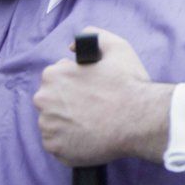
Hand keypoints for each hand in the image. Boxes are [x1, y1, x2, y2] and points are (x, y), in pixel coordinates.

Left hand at [33, 27, 172, 166]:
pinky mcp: (56, 149)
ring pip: (55, 124)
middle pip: (53, 101)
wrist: (141, 120)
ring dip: (70, 123)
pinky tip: (91, 136)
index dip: (77, 82)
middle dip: (69, 103)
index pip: (57, 78)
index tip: (93, 89)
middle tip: (95, 107)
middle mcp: (44, 100)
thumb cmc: (129, 84)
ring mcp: (48, 127)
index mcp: (54, 75)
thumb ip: (93, 35)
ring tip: (95, 123)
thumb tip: (72, 47)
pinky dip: (71, 143)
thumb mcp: (117, 47)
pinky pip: (58, 145)